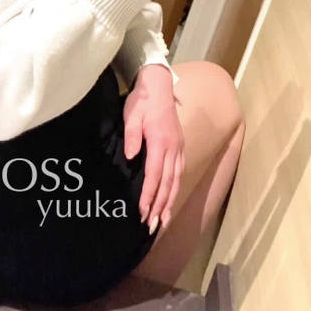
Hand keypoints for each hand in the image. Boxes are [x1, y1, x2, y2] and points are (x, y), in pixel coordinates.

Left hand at [123, 64, 184, 232]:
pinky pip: (179, 172)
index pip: (154, 175)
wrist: (158, 84)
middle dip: (161, 205)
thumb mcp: (131, 115)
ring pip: (176, 180)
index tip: (143, 212)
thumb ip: (132, 136)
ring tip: (164, 221)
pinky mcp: (180, 146)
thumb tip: (132, 157)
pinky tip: (171, 198)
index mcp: (160, 141)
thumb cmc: (142, 100)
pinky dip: (175, 188)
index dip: (149, 195)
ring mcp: (179, 147)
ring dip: (170, 201)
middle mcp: (173, 148)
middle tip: (153, 226)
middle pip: (168, 182)